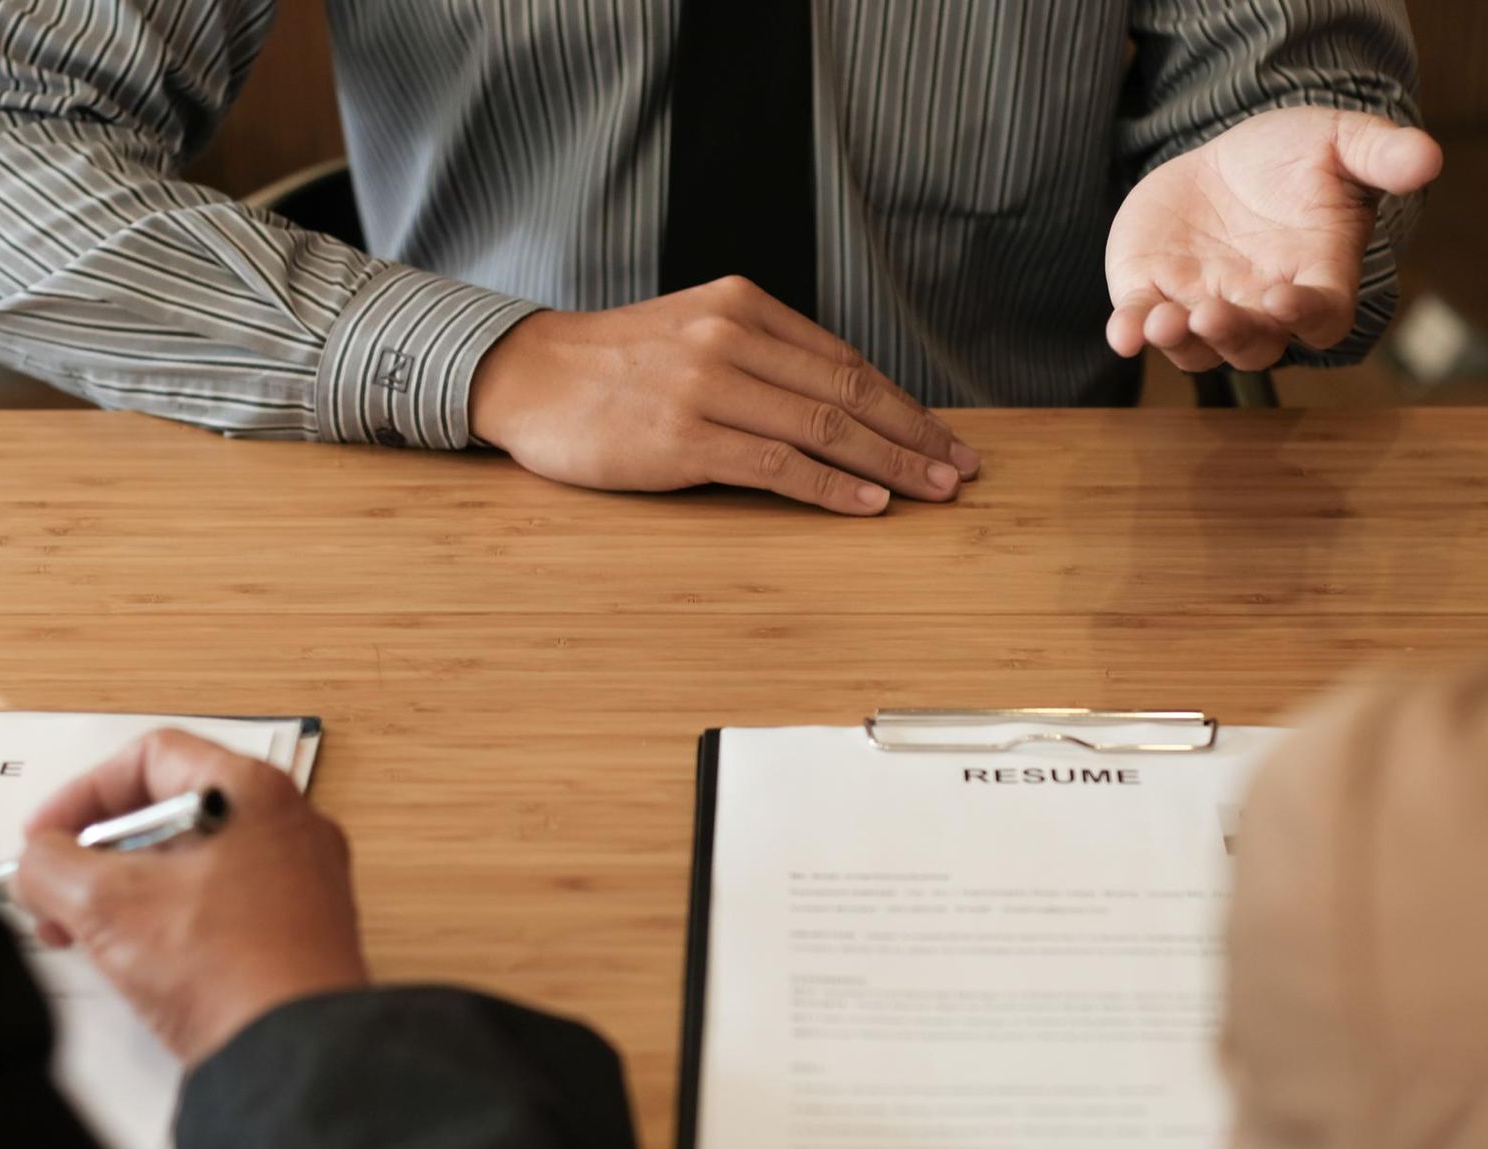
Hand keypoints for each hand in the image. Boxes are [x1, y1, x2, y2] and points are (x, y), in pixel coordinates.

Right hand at [12, 731, 369, 1066]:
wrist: (293, 1054)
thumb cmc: (221, 967)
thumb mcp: (107, 906)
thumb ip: (52, 866)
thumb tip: (37, 862)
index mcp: (253, 791)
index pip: (152, 755)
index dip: (84, 793)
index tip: (43, 840)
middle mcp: (288, 824)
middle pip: (170, 810)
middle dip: (97, 853)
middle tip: (54, 898)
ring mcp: (301, 879)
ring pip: (192, 862)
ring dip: (125, 891)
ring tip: (82, 937)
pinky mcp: (300, 930)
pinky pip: (221, 903)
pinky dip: (168, 919)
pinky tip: (134, 962)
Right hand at [469, 275, 980, 515]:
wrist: (526, 375)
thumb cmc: (609, 365)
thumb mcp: (690, 331)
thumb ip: (757, 355)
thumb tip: (832, 403)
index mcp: (741, 306)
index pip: (844, 361)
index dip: (903, 403)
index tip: (941, 435)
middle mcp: (732, 339)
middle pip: (848, 393)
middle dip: (915, 435)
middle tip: (960, 469)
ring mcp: (709, 388)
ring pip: (825, 429)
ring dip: (891, 464)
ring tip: (932, 491)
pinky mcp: (684, 438)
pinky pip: (778, 466)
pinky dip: (832, 487)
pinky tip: (869, 504)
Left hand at [1106, 107, 1443, 371]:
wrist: (1226, 159)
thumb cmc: (1295, 156)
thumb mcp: (1339, 141)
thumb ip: (1381, 154)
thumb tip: (1429, 157)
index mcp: (1316, 279)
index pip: (1321, 317)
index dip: (1304, 316)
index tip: (1285, 298)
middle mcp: (1260, 309)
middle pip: (1253, 346)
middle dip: (1232, 334)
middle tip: (1210, 312)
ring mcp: (1204, 308)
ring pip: (1195, 348)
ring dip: (1179, 341)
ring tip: (1162, 321)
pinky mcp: (1152, 297)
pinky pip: (1141, 325)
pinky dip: (1130, 333)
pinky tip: (1120, 334)